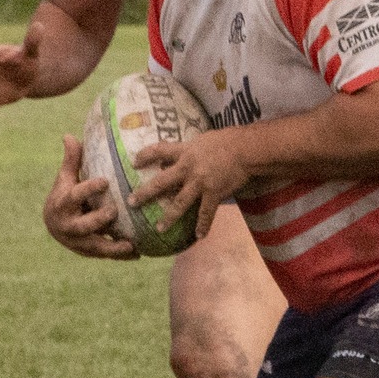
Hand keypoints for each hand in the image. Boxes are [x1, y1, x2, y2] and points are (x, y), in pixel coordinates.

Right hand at [43, 136, 136, 258]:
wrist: (54, 224)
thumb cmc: (64, 195)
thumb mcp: (65, 178)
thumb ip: (71, 160)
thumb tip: (69, 135)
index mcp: (62, 203)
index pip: (74, 195)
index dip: (88, 189)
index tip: (105, 181)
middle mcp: (68, 225)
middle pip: (82, 225)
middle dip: (98, 220)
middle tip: (114, 211)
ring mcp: (77, 241)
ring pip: (94, 246)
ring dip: (113, 246)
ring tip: (131, 245)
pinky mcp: (87, 252)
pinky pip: (104, 255)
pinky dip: (120, 255)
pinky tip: (138, 254)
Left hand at [129, 128, 246, 241]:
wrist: (246, 149)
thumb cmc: (227, 140)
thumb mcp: (201, 140)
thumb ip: (187, 151)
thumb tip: (173, 158)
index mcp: (185, 152)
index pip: (159, 151)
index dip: (145, 156)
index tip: (134, 162)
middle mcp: (188, 168)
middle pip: (161, 182)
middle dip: (145, 193)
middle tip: (131, 202)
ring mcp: (200, 183)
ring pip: (179, 203)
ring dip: (168, 217)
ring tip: (159, 229)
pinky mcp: (213, 194)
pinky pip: (206, 213)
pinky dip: (202, 226)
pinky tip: (198, 236)